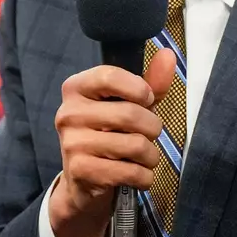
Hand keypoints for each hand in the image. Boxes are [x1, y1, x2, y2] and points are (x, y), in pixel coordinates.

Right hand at [49, 51, 176, 236]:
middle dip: (153, 127)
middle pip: (130, 114)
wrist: (84, 181)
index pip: (109, 76)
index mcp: (76, 88)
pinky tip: (137, 174)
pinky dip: (144, 176)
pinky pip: (130, 172)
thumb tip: (167, 55)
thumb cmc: (110, 134)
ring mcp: (71, 143)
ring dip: (151, 155)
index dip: (139, 89)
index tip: (147, 100)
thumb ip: (150, 82)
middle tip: (150, 135)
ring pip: (135, 145)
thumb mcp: (129, 105)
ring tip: (144, 157)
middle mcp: (68, 113)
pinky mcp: (80, 171)